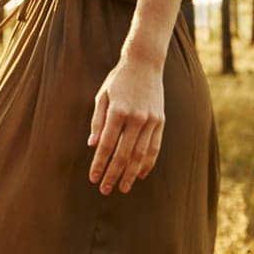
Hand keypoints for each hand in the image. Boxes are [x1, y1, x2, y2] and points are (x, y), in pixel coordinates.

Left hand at [87, 57, 164, 194]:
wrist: (145, 63)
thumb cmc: (118, 80)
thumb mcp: (102, 96)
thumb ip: (98, 121)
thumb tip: (93, 145)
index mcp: (118, 111)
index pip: (107, 145)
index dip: (99, 163)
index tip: (93, 178)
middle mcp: (136, 118)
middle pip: (123, 154)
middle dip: (114, 174)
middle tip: (105, 189)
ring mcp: (151, 120)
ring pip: (140, 155)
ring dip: (131, 173)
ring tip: (123, 187)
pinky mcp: (161, 121)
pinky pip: (154, 147)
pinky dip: (148, 163)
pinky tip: (140, 174)